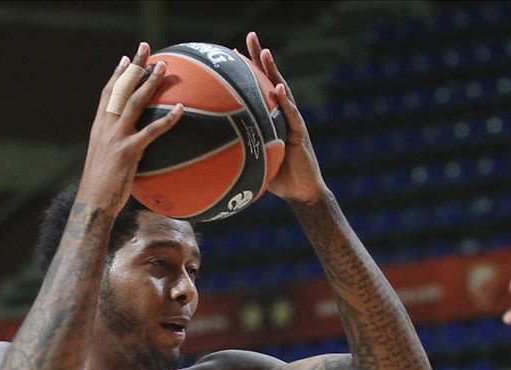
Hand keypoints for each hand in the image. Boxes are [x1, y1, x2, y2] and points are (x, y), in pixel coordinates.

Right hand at [78, 42, 184, 213]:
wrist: (93, 203)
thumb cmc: (101, 188)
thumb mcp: (106, 162)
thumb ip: (116, 148)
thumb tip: (133, 148)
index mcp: (99, 127)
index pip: (107, 94)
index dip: (117, 75)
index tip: (126, 59)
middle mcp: (105, 127)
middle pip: (121, 89)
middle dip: (134, 67)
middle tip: (146, 49)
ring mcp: (116, 137)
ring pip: (134, 102)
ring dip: (150, 83)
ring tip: (163, 67)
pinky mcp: (128, 151)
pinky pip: (152, 131)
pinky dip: (167, 119)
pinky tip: (181, 109)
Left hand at [245, 31, 325, 204]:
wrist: (302, 192)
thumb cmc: (277, 179)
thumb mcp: (253, 162)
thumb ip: (238, 152)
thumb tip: (208, 154)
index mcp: (270, 117)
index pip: (257, 88)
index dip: (247, 70)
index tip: (233, 53)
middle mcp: (282, 114)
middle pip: (269, 80)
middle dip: (259, 58)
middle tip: (249, 37)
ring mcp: (292, 120)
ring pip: (282, 89)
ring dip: (273, 71)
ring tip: (264, 53)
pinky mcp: (299, 132)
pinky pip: (291, 114)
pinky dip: (285, 101)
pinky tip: (279, 88)